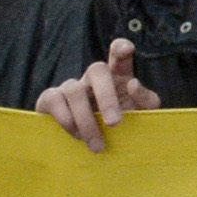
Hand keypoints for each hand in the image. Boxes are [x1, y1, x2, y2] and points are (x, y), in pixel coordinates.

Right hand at [35, 39, 159, 150]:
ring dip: (86, 119)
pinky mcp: (50, 99)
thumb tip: (132, 84)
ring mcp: (71, 86)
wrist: (94, 148)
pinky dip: (66, 119)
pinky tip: (76, 136)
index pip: (118, 55)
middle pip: (96, 70)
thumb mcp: (140, 116)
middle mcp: (93, 78)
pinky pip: (53, 100)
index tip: (126, 50)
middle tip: (114, 123)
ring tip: (97, 145)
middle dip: (106, 97)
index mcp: (118, 76)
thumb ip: (146, 101)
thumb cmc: (122, 128)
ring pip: (74, 89)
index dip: (121, 48)